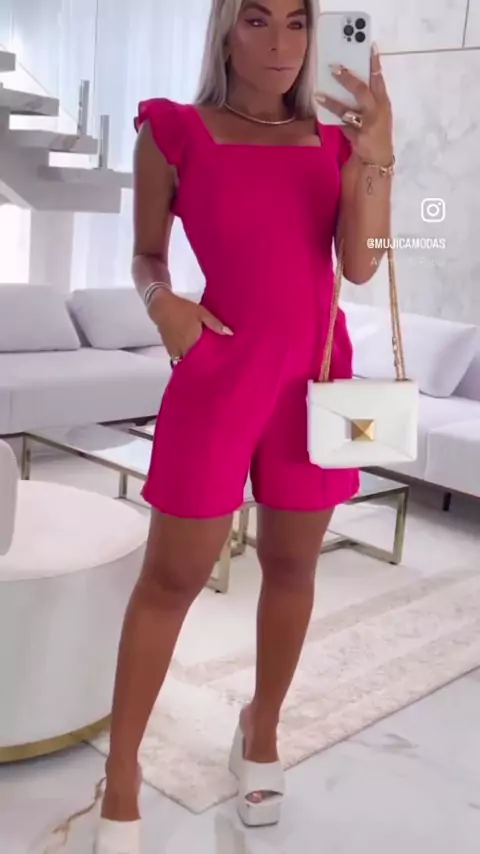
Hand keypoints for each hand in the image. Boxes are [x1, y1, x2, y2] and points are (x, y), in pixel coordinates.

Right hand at [148, 290, 232, 359]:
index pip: (204, 358)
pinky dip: (184, 357)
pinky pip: (178, 358)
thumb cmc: (183, 309)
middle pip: (195, 361)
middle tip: (211, 360)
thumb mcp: (202, 313)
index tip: (218, 361)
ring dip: (192, 360)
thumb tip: (230, 334)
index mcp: (194, 342)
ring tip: (201, 358)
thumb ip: (215, 324)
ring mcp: (175, 351)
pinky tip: (189, 352)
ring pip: (186, 360)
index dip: (211, 361)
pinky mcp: (169, 349)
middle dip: (202, 362)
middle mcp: (184, 349)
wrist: (162, 307)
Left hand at [316, 44, 392, 165]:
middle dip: (348, 79)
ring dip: (332, 102)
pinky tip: (321, 110)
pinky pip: (341, 125)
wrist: (377, 159)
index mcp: (383, 102)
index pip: (379, 78)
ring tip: (318, 94)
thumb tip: (349, 77)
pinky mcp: (357, 137)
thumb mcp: (377, 111)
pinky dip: (331, 119)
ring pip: (348, 111)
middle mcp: (377, 111)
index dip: (375, 62)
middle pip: (362, 91)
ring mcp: (367, 125)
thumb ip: (368, 97)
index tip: (369, 45)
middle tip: (334, 67)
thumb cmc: (376, 130)